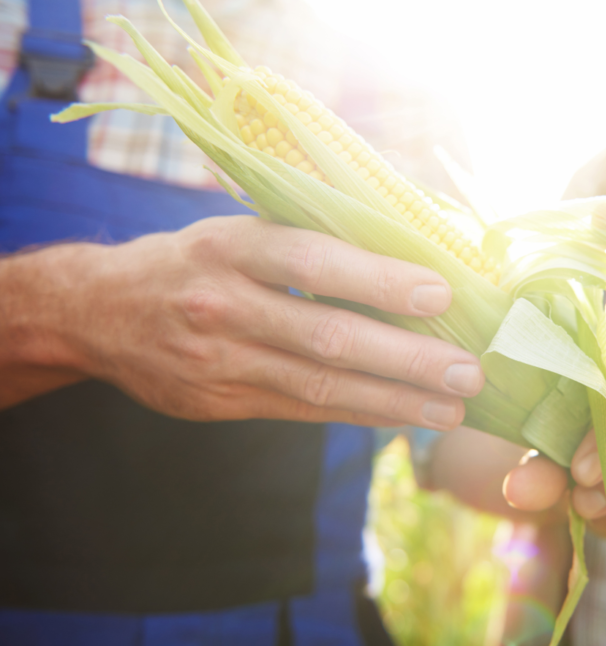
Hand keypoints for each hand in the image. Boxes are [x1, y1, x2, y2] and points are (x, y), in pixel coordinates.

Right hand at [2, 216, 482, 427]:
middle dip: (406, 358)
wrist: (97, 312)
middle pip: (327, 336)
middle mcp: (223, 304)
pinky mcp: (221, 403)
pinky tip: (406, 416)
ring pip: (321, 385)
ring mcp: (220, 361)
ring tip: (454, 408)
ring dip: (396, 400)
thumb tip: (412, 236)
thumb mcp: (237, 229)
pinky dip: (360, 413)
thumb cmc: (193, 259)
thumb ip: (310, 234)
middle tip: (469, 370)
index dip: (379, 279)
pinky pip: (304, 411)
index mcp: (231, 246)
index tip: (441, 293)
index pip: (314, 262)